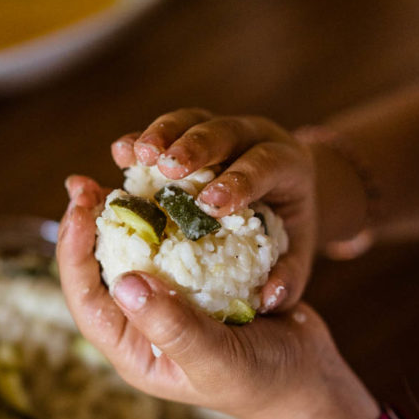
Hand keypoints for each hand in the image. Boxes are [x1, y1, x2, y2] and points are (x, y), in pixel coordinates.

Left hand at [57, 175, 360, 418]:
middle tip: (83, 183)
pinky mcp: (191, 281)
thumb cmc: (263, 379)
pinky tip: (158, 188)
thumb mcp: (217, 360)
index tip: (78, 211)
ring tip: (112, 177)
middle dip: (88, 227)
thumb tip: (124, 283)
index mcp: (134, 350)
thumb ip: (173, 328)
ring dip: (120, 216)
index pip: (88, 302)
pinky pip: (165, 244)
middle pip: (100, 271)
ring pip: (129, 252)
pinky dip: (159, 216)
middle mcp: (141, 324)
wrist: (307, 376)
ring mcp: (166, 300)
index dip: (74, 256)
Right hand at [112, 108, 315, 310]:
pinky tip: (121, 153)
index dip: (239, 181)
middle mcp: (254, 137)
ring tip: (134, 156)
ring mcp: (221, 129)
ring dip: (162, 135)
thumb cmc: (288, 227)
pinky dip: (143, 139)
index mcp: (287, 165)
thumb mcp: (297, 253)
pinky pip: (168, 128)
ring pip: (192, 120)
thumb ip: (289, 276)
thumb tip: (269, 298)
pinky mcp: (193, 129)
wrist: (286, 189)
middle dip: (195, 148)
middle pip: (224, 131)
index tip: (210, 204)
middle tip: (168, 168)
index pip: (265, 165)